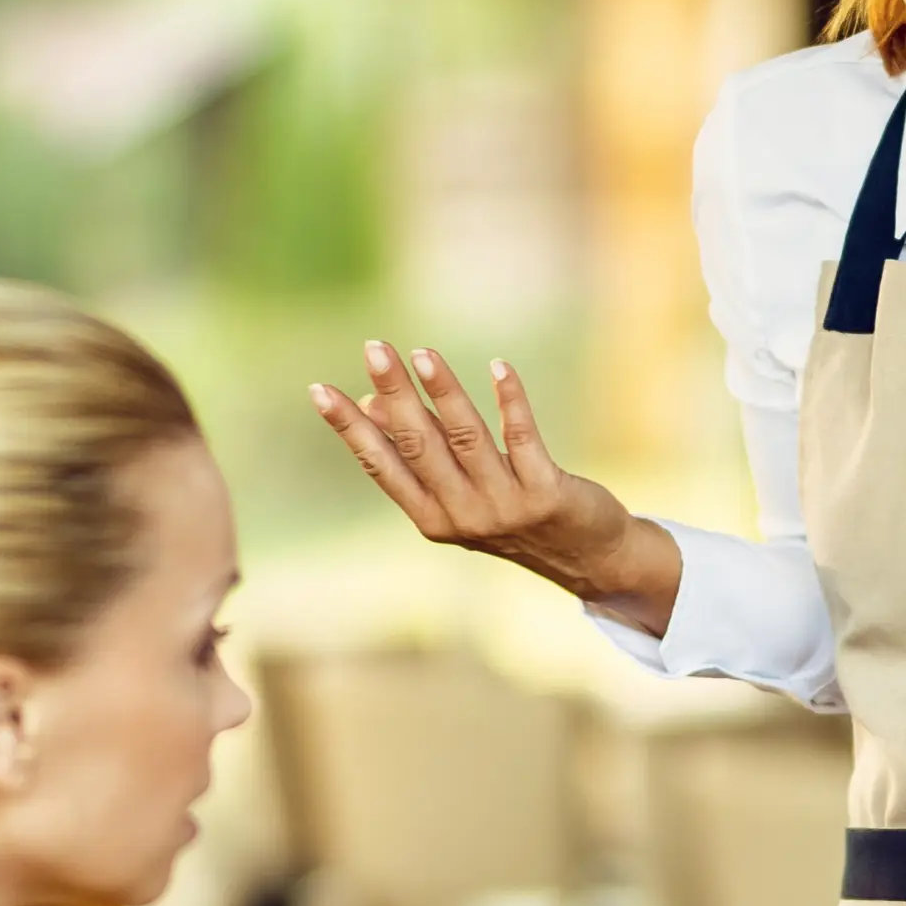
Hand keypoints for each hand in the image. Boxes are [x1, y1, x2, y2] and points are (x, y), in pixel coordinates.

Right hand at [307, 341, 682, 627]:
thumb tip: (375, 403)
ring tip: (422, 353)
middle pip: (419, 445)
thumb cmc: (514, 514)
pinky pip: (522, 438)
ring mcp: (503, 506)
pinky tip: (498, 367)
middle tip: (374, 348)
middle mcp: (462, 515)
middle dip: (394, 393)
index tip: (319, 390)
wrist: (586, 557)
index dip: (350, 427)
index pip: (381, 465)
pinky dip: (509, 401)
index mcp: (431, 518)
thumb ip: (421, 452)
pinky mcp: (545, 493)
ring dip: (443, 392)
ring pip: (466, 437)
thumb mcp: (460, 491)